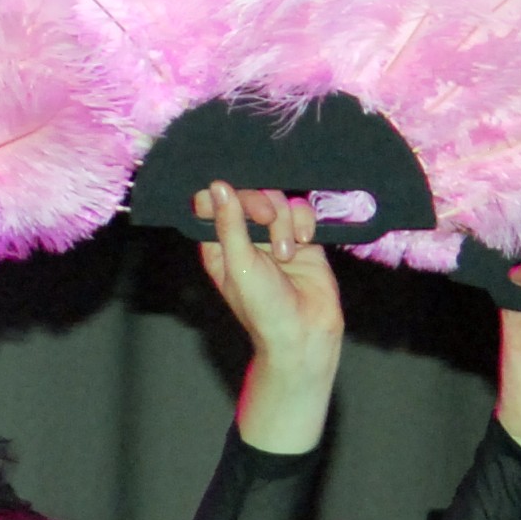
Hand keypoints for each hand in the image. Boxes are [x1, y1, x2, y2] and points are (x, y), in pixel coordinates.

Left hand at [198, 183, 342, 454]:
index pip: (214, 204)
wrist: (304, 333)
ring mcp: (275, 236)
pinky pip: (302, 211)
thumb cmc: (263, 308)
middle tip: (266, 220)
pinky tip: (306, 241)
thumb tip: (218, 186)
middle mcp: (246, 238)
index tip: (233, 201)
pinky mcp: (303, 237)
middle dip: (260, 203)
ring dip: (285, 221)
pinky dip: (305, 221)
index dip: (223, 195)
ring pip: (278, 200)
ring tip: (287, 253)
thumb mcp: (239, 264)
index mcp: (220, 245)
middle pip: (249, 194)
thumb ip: (229, 223)